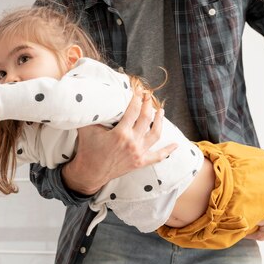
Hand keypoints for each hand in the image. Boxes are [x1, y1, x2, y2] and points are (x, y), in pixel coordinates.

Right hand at [61, 92, 177, 194]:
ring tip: (161, 111)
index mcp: (121, 133)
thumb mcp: (87, 129)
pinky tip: (176, 144)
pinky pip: (158, 156)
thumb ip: (92, 114)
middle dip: (149, 105)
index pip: (133, 110)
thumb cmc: (88, 149)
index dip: (137, 98)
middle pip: (147, 118)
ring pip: (156, 134)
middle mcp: (132, 142)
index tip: (138, 91)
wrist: (90, 173)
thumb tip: (93, 98)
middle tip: (149, 96)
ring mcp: (139, 153)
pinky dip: (168, 151)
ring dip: (160, 121)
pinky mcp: (141, 162)